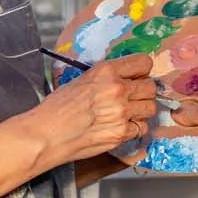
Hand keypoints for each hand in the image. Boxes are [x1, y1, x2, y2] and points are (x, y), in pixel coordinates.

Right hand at [27, 55, 157, 170]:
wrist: (46, 134)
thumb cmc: (57, 108)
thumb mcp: (81, 80)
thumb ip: (105, 78)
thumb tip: (124, 78)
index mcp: (106, 71)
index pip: (143, 63)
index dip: (141, 71)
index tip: (137, 77)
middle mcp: (117, 89)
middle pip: (151, 87)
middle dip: (143, 92)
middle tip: (132, 98)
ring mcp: (121, 112)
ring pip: (150, 108)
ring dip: (141, 111)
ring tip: (127, 114)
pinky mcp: (121, 133)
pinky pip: (141, 128)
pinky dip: (134, 129)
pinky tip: (120, 127)